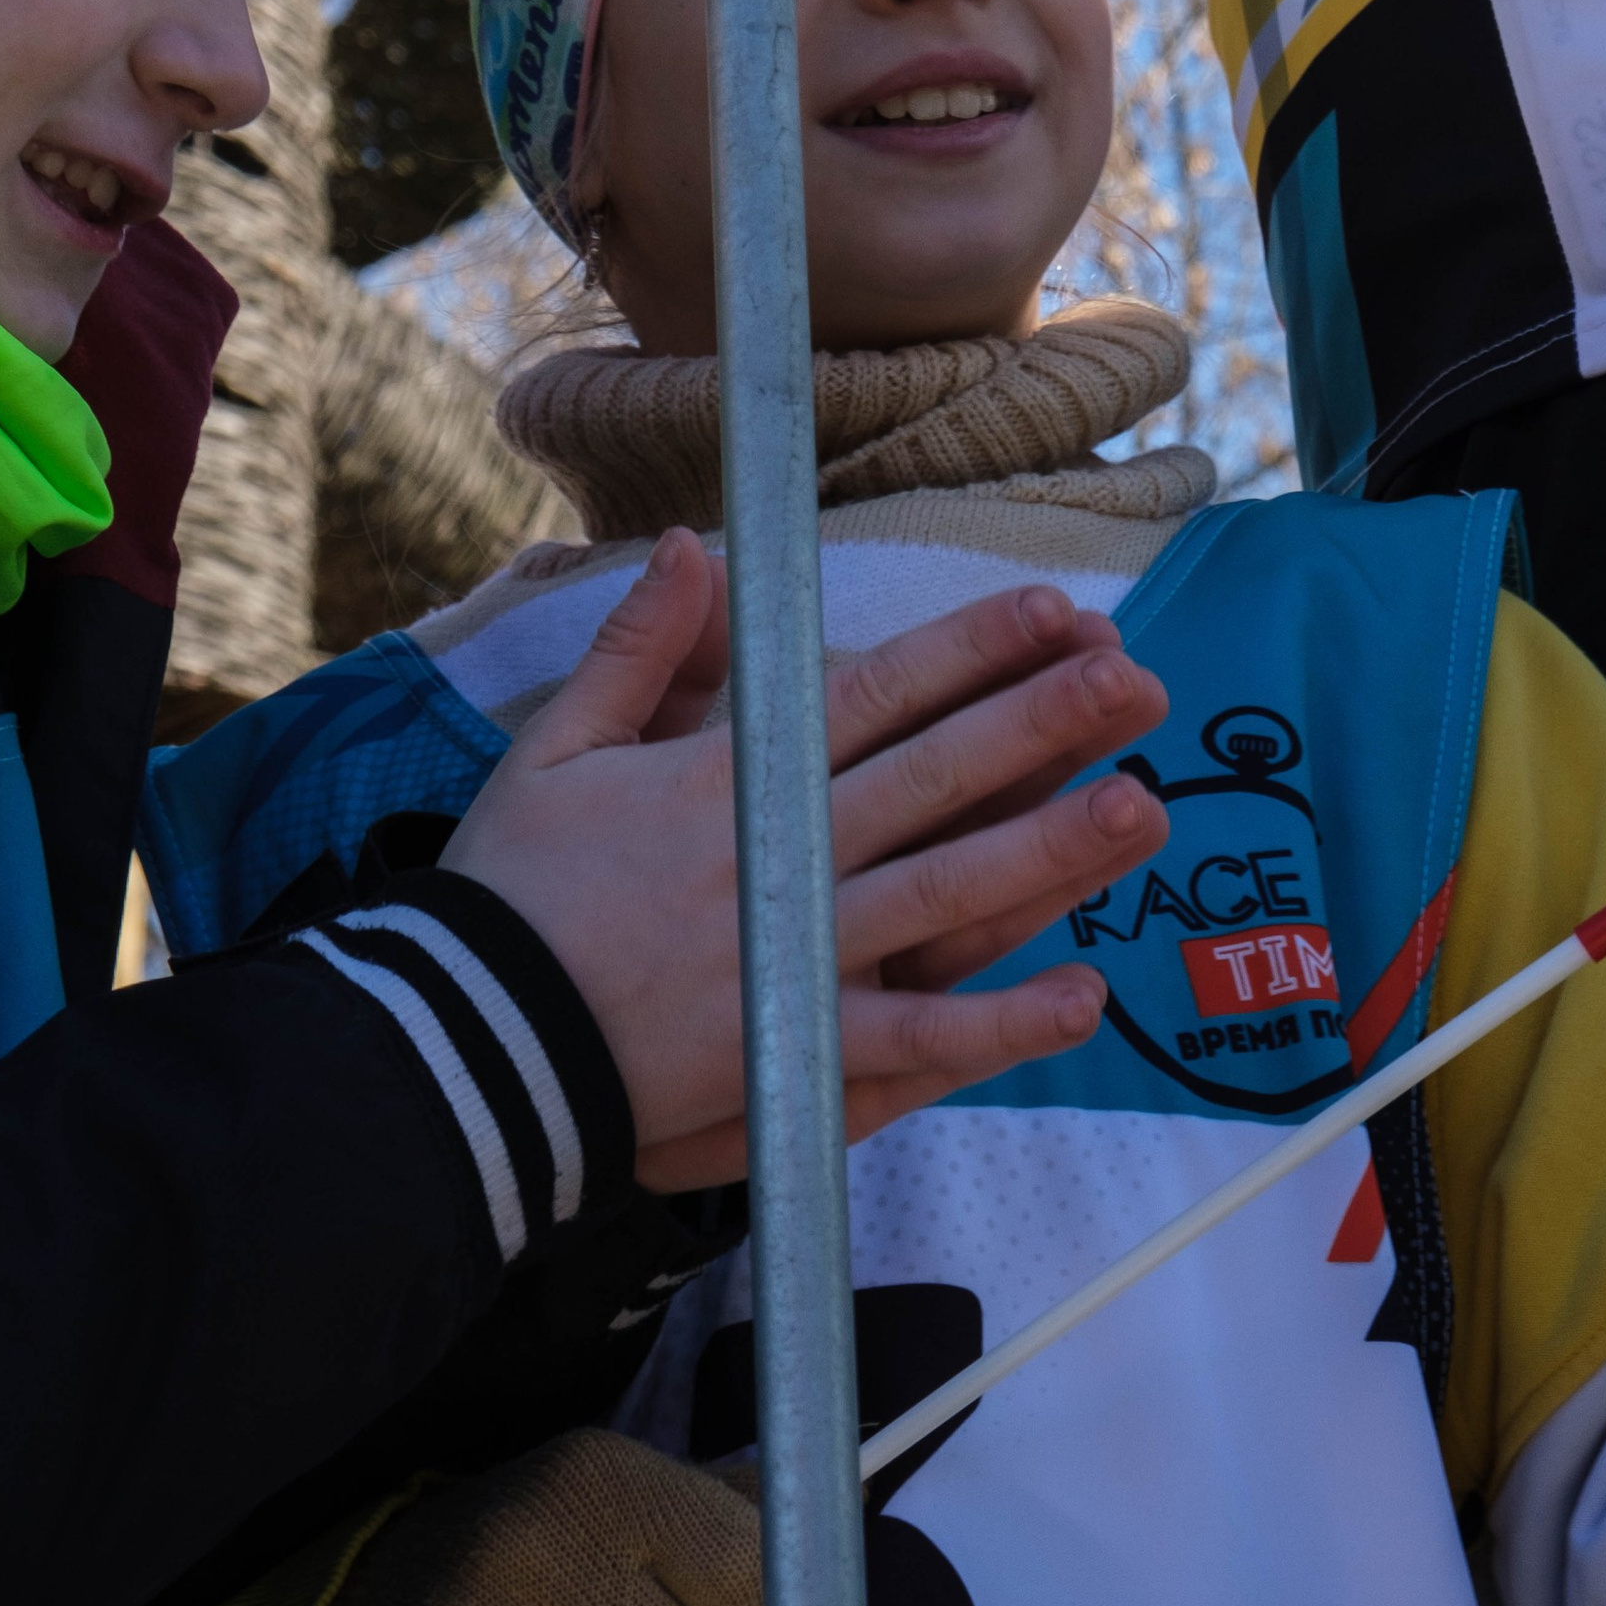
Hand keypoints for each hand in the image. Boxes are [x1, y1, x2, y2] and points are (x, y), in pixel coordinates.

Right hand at [447, 538, 1169, 1186]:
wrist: (464, 1047)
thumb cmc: (509, 893)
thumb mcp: (557, 749)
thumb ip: (639, 649)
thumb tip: (692, 550)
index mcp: (731, 776)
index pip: (879, 694)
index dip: (973, 650)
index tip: (1054, 611)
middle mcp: (784, 857)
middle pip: (939, 777)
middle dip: (1044, 722)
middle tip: (1137, 682)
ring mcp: (800, 958)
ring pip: (952, 895)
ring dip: (1052, 850)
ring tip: (1141, 808)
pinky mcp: (799, 1055)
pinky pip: (921, 1039)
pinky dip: (1003, 1021)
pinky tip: (1081, 994)